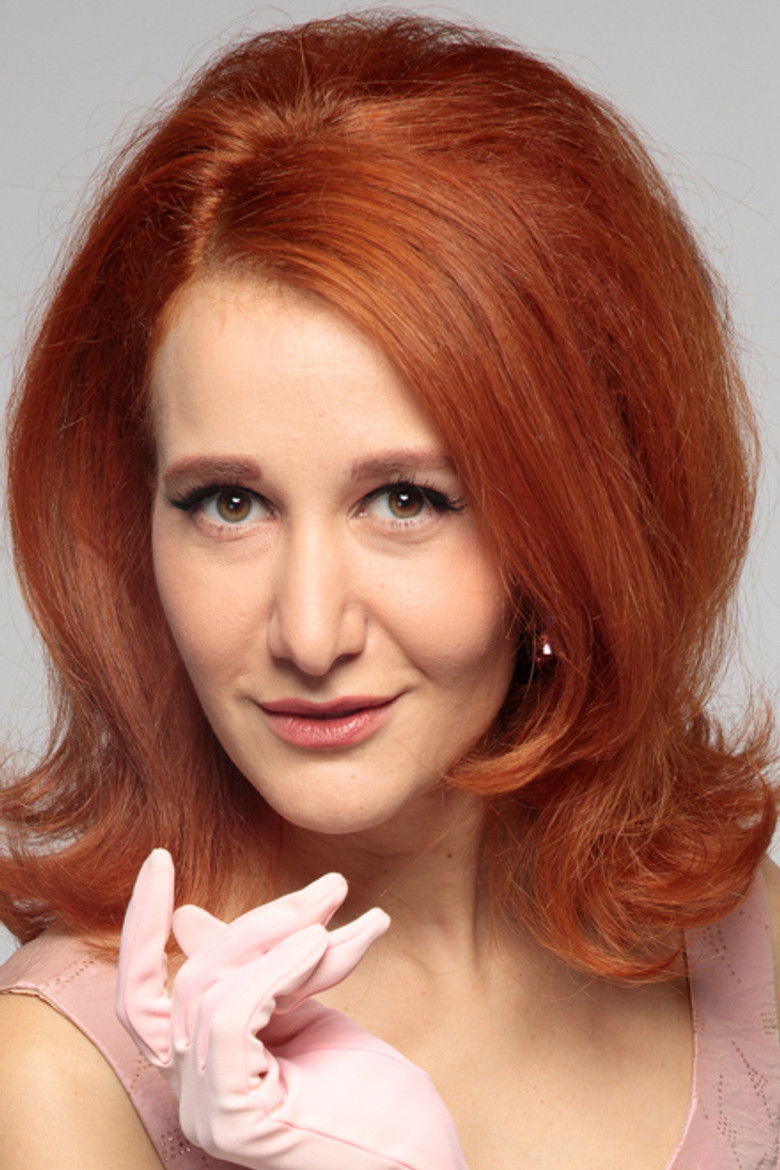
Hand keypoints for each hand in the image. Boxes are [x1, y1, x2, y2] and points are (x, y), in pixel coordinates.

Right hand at [117, 850, 467, 1169]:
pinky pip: (231, 1015)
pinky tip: (324, 943)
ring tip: (340, 916)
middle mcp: (190, 1095)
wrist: (420, 1165)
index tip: (159, 860)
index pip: (142, 996)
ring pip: (210, 988)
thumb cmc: (373, 1101)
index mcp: (202, 1071)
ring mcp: (206, 1110)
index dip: (140, 928)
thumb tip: (189, 919)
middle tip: (329, 888)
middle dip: (259, 921)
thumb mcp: (303, 1014)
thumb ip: (252, 971)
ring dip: (282, 937)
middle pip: (188, 980)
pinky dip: (277, 967)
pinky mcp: (231, 1114)